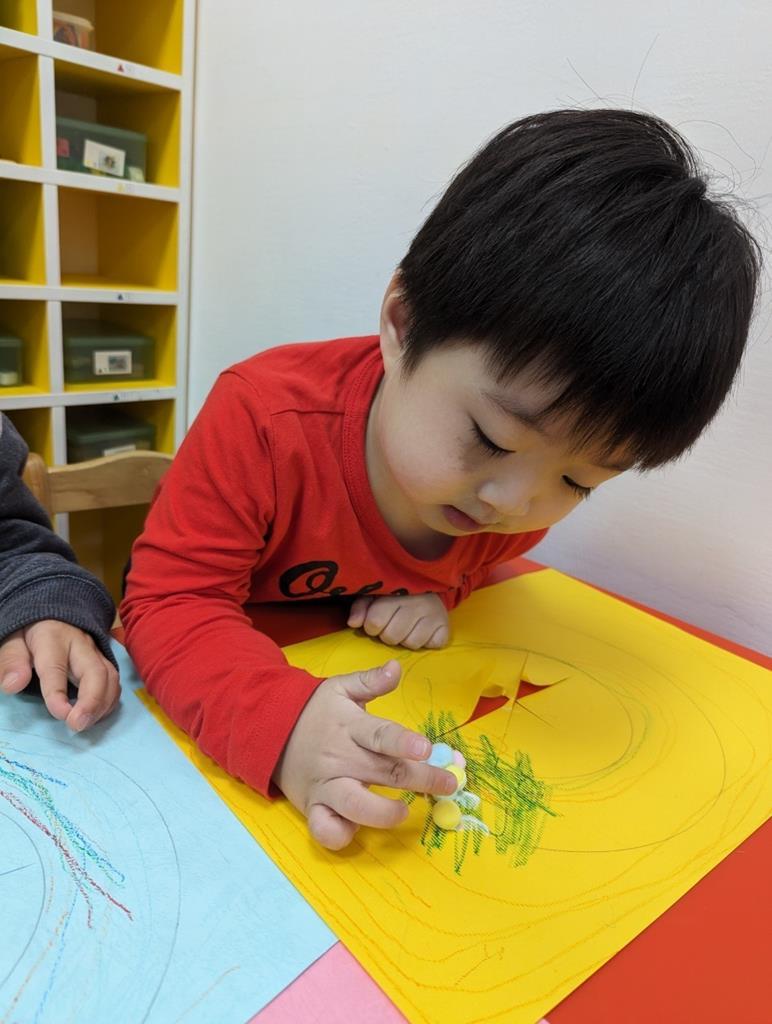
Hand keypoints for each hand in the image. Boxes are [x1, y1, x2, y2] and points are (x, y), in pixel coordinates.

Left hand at [0, 620, 119, 731]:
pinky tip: (94, 715)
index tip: (61, 715)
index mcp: (53, 638)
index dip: (58, 694)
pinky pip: (113, 683)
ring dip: (102, 705)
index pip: (56, 668)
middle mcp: (81, 645)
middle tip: (79, 725)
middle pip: (96, 672)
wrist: (53, 614)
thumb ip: (11, 661)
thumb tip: (13, 685)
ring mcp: (96, 653)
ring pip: (110, 678)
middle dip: (92, 701)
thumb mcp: (12, 641)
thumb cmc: (30, 632)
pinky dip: (108, 702)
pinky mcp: (104, 662)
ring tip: (85, 724)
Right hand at [273, 659, 456, 849]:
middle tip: (447, 784)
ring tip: (404, 811)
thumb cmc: (316, 711)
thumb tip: (396, 668)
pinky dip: (342, 834)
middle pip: (383, 772)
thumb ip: (370, 681)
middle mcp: (339, 758)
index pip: (379, 735)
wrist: (270, 730)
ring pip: (355, 806)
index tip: (426, 749)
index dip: (403, 742)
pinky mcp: (312, 807)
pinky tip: (359, 829)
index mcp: (349, 726)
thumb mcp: (341, 688)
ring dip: (384, 813)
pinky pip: (325, 830)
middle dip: (420, 780)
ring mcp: (325, 785)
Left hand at [347, 592, 449, 649]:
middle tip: (393, 624)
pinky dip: (427, 642)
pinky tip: (423, 630)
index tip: (377, 620)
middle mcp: (418, 603)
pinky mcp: (446, 627)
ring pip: (411, 643)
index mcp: (396, 593)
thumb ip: (361, 607)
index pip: (375, 622)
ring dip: (406, 639)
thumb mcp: (375, 596)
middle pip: (392, 637)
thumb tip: (353, 622)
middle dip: (388, 634)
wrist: (428, 587)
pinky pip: (432, 645)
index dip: (372, 625)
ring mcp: (434, 615)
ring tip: (407, 627)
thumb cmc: (396, 594)